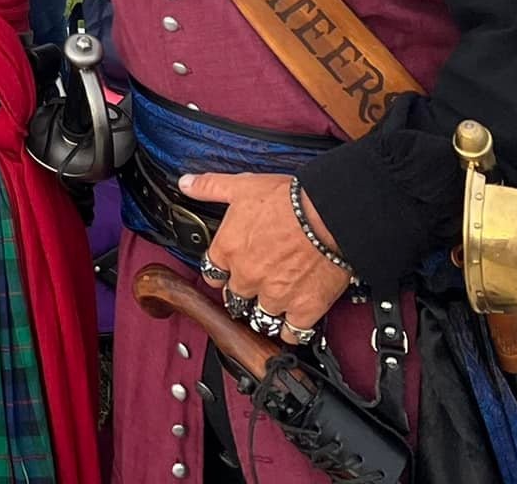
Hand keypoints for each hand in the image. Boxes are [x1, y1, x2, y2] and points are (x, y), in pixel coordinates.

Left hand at [182, 172, 352, 333]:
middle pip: (235, 297)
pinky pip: (292, 333)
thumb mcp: (242, 186)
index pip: (212, 274)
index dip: (220, 273)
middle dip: (243, 292)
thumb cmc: (288, 200)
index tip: (229, 271)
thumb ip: (210, 187)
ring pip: (261, 316)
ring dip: (266, 310)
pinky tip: (294, 321)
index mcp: (229, 250)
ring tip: (274, 301)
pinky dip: (292, 330)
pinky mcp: (304, 309)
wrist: (330, 214)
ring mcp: (275, 296)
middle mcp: (248, 277)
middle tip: (256, 283)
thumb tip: (186, 184)